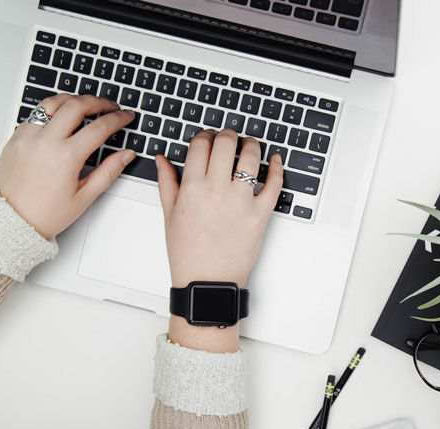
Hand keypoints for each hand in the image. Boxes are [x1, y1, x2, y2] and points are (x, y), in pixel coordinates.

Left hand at [0, 94, 135, 239]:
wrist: (9, 220)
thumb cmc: (44, 214)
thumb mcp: (84, 197)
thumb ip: (108, 171)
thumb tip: (126, 155)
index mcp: (66, 156)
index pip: (99, 127)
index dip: (118, 118)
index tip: (126, 116)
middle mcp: (46, 141)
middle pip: (77, 105)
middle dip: (98, 101)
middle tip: (110, 106)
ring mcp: (28, 136)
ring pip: (54, 102)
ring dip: (73, 99)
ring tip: (86, 104)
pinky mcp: (16, 137)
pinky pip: (36, 114)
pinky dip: (52, 111)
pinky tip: (61, 118)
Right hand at [156, 129, 283, 351]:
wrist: (207, 282)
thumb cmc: (188, 254)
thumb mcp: (169, 216)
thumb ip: (167, 182)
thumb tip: (162, 159)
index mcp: (192, 188)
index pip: (201, 144)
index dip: (205, 135)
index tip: (208, 138)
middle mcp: (217, 190)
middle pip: (226, 143)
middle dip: (228, 135)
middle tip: (229, 138)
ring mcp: (241, 201)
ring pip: (251, 157)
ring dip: (251, 145)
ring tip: (250, 146)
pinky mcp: (260, 214)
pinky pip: (274, 184)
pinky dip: (277, 168)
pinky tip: (275, 161)